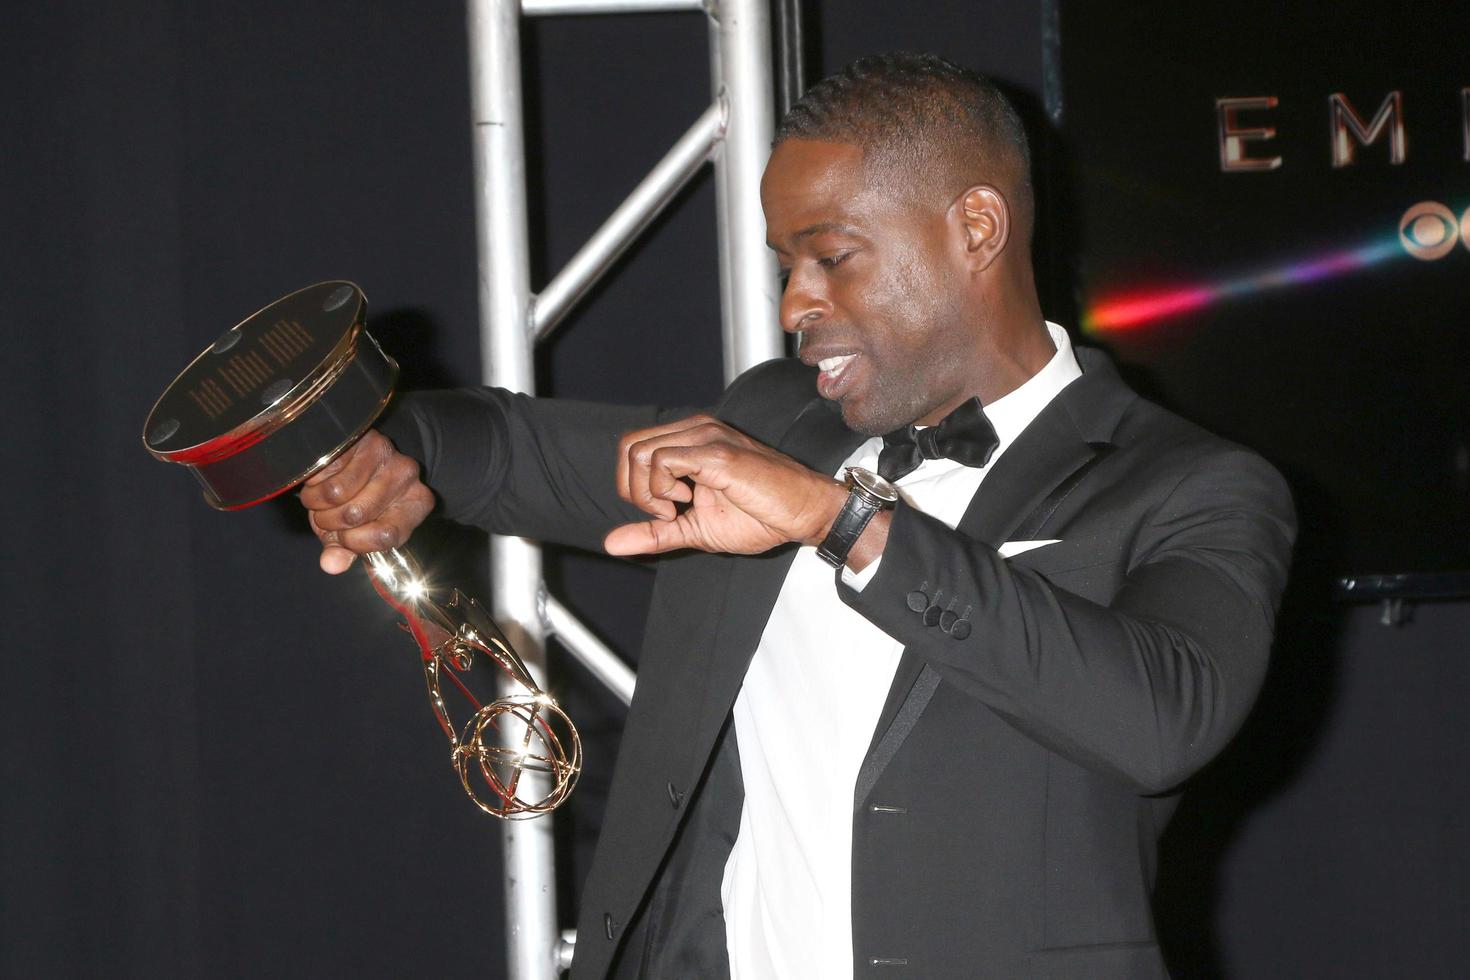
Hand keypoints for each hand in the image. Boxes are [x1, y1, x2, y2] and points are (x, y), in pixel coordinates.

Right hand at [298, 429, 435, 573]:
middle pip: (355, 514)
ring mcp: (386, 453)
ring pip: (337, 493)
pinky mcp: (359, 438)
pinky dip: (313, 483)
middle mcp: (407, 476)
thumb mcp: (351, 531)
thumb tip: (331, 564)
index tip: (342, 540)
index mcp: (416, 504)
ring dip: (317, 503)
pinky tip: (321, 479)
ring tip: (322, 498)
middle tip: (326, 516)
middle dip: (330, 522)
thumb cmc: (354, 500)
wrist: (349, 458)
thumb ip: (343, 550)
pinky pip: (325, 472)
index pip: (386, 535)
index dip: (355, 543)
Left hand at [604, 414, 846, 556]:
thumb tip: (611, 543)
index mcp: (690, 440)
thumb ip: (654, 533)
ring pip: (639, 452)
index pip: (632, 448)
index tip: (665, 513)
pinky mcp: (715, 451)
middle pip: (628, 447)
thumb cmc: (761, 516)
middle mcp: (696, 430)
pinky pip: (661, 461)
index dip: (633, 487)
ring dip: (649, 491)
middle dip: (633, 490)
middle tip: (666, 513)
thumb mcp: (694, 530)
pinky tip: (687, 503)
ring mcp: (705, 436)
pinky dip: (662, 490)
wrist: (804, 513)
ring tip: (680, 508)